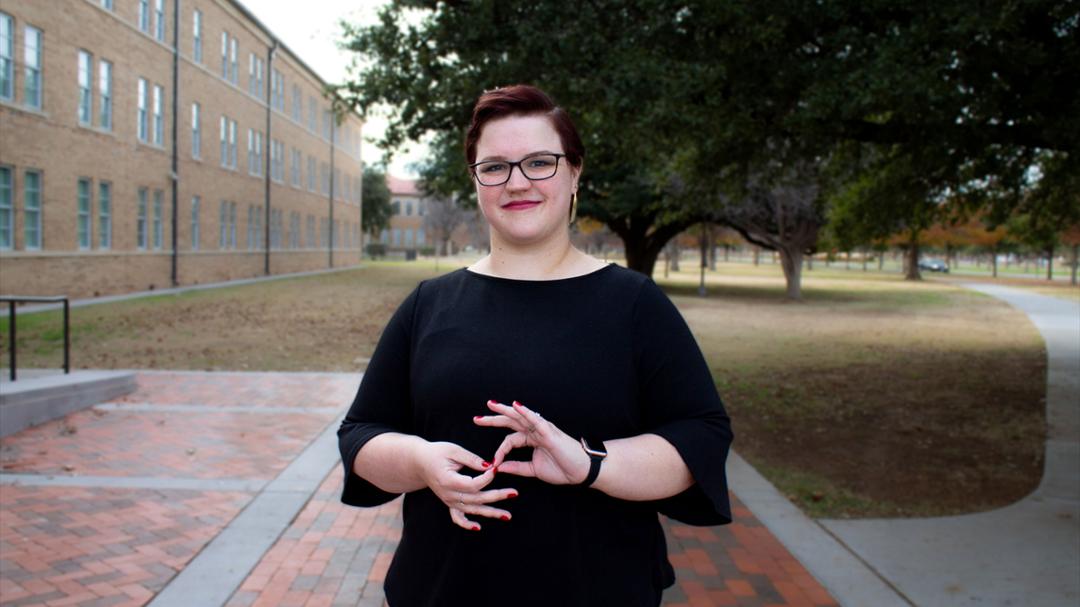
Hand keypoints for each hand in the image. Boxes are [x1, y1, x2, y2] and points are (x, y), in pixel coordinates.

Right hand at [414, 441, 517, 530]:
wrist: (419, 462)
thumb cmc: (436, 453)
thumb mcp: (453, 450)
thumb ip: (471, 459)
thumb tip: (489, 466)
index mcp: (449, 481)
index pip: (473, 484)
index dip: (487, 478)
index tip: (496, 468)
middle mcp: (449, 494)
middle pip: (476, 499)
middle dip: (497, 496)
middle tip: (514, 493)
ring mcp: (449, 501)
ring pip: (472, 510)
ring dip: (490, 513)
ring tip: (508, 516)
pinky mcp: (449, 503)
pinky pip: (457, 518)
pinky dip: (467, 524)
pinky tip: (478, 528)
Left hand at [476, 400, 590, 484]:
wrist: (581, 472)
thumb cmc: (562, 468)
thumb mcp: (533, 470)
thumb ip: (517, 466)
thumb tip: (499, 466)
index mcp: (531, 439)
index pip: (509, 440)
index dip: (499, 451)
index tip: (492, 464)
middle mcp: (535, 431)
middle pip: (511, 422)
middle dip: (493, 419)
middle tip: (477, 418)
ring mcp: (542, 430)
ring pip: (520, 417)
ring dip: (505, 410)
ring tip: (491, 405)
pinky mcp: (550, 432)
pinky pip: (535, 420)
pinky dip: (525, 412)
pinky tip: (516, 406)